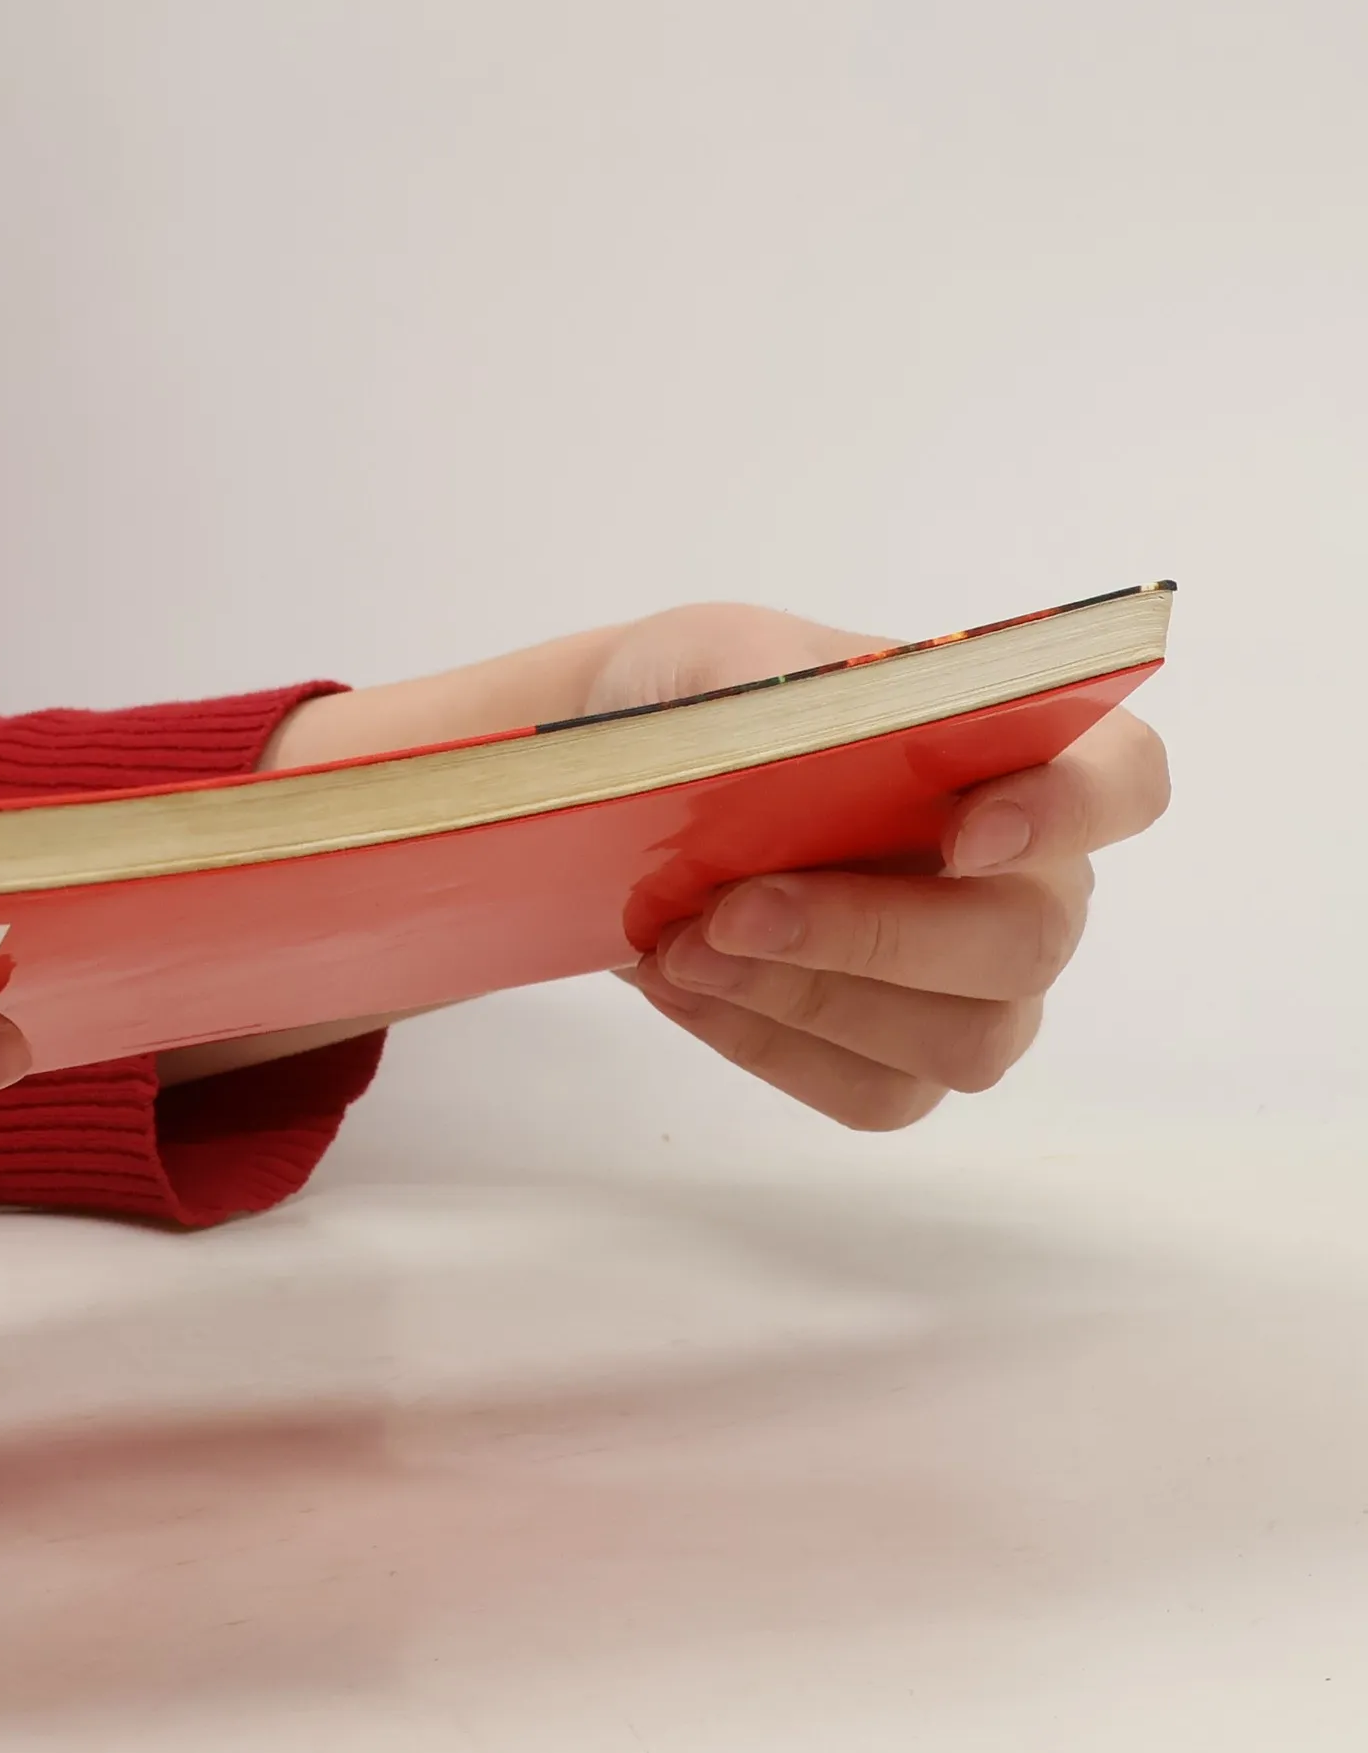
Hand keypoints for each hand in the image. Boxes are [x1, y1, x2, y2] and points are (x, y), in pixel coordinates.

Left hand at [592, 606, 1170, 1127]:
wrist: (632, 782)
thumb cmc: (710, 707)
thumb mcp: (716, 659)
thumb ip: (771, 690)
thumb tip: (801, 749)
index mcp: (1014, 754)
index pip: (1120, 780)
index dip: (1070, 811)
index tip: (969, 830)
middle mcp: (1027, 879)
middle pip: (1028, 941)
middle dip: (872, 934)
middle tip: (730, 911)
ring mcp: (977, 986)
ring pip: (963, 1041)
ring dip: (809, 1000)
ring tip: (683, 948)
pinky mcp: (903, 1064)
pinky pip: (875, 1093)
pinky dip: (765, 1043)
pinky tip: (683, 983)